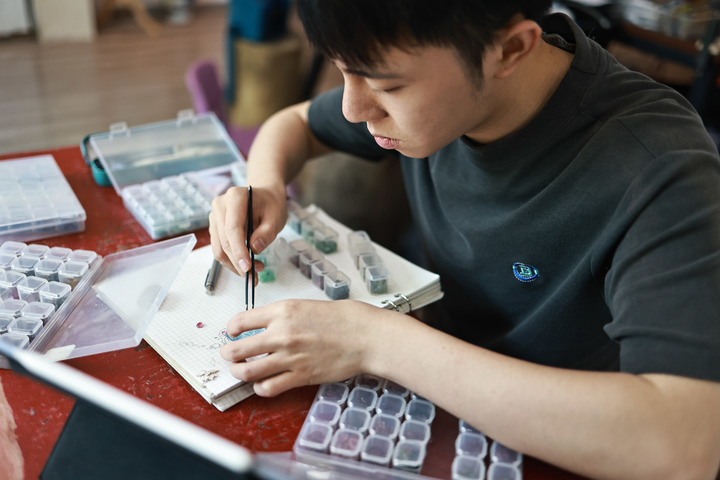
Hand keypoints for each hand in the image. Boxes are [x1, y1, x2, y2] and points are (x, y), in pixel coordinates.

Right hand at [208, 186, 286, 275]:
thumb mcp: (276, 217)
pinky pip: (220, 249)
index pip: (232, 228)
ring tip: (254, 272)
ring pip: (219, 248)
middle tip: (253, 277)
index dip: (238, 250)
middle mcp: (220, 206)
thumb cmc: (271, 205)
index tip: (247, 267)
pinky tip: (247, 265)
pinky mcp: (215, 228)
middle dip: (238, 262)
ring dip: (234, 264)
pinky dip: (232, 260)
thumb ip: (267, 232)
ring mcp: (215, 217)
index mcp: (235, 197)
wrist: (265, 197)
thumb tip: (254, 248)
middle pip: (224, 240)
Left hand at [219, 299, 385, 396]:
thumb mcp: (305, 306)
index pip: (240, 321)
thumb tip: (261, 327)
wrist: (364, 335)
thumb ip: (282, 316)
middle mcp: (281, 334)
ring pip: (247, 371)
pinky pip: (268, 387)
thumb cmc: (341, 319)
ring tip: (240, 371)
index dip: (231, 329)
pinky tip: (263, 383)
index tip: (233, 333)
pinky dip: (259, 388)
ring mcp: (290, 357)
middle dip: (227, 354)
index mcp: (282, 311)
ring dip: (238, 372)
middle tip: (228, 355)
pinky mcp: (300, 376)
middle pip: (236, 349)